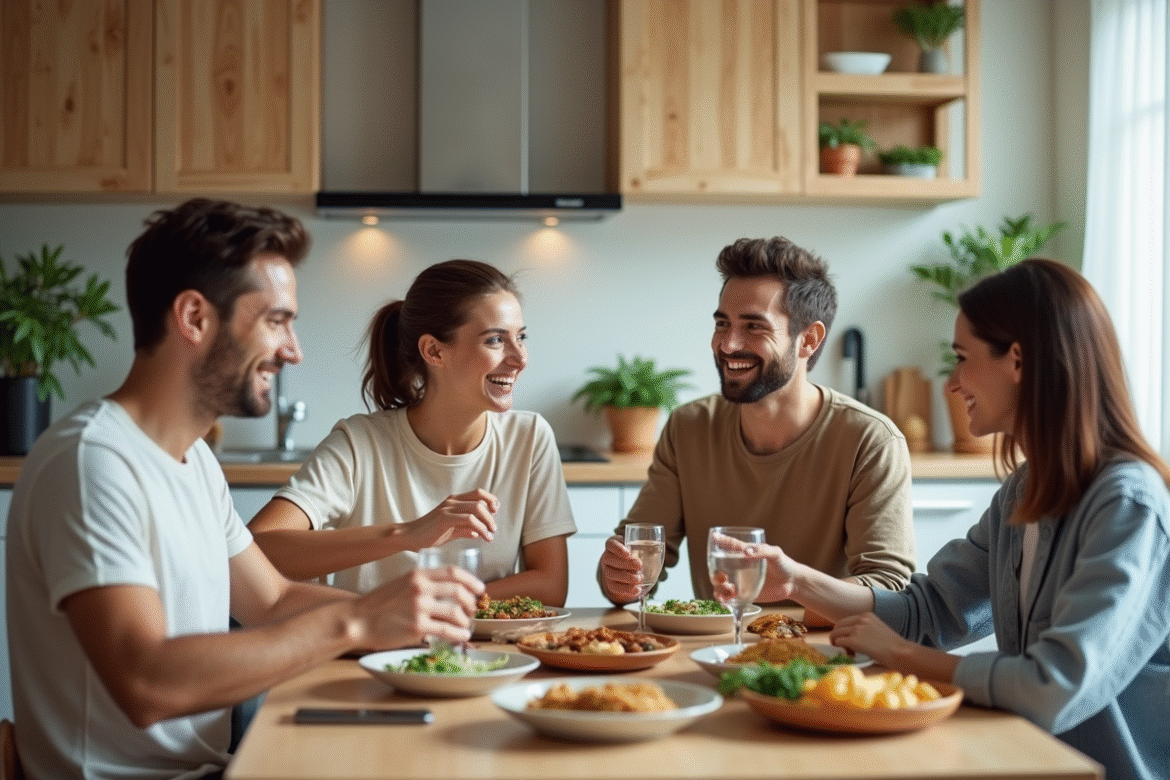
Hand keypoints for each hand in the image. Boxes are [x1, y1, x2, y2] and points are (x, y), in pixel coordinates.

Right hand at [355, 567, 483, 647]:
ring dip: (465, 620)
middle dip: (471, 601)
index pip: (453, 573)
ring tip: (466, 625)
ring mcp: (419, 608)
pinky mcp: (417, 627)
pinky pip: (447, 630)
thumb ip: (422, 583)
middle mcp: (420, 588)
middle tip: (474, 609)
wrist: (358, 620)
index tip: (480, 588)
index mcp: (418, 575)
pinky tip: (462, 636)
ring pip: (455, 612)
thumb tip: (445, 589)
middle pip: (459, 591)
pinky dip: (459, 634)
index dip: (471, 581)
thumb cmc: (378, 604)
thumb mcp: (401, 584)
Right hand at [405, 489, 498, 549]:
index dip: (491, 500)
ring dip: (487, 522)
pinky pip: (469, 520)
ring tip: (490, 535)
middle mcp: (452, 501)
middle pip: (480, 500)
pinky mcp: (444, 518)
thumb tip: (477, 533)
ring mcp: (448, 508)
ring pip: (476, 508)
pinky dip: (480, 528)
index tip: (495, 512)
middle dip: (491, 515)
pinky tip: (483, 537)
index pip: (478, 493)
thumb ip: (464, 529)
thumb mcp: (451, 530)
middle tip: (494, 528)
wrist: (410, 537)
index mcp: (454, 500)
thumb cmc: (430, 534)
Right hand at [600, 536, 643, 603]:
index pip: (610, 544)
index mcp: (613, 546)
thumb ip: (644, 547)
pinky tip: (637, 589)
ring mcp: (606, 571)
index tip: (629, 553)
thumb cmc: (634, 556)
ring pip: (611, 574)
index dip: (618, 548)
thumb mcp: (638, 548)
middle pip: (609, 559)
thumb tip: (658, 549)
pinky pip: (615, 587)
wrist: (627, 572)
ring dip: (626, 577)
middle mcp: (607, 558)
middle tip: (640, 565)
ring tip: (640, 578)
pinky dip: (626, 589)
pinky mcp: (610, 584)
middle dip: (626, 563)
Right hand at [709, 536, 798, 603]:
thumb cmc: (785, 564)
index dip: (721, 541)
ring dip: (718, 587)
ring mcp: (740, 581)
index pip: (731, 545)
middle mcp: (740, 566)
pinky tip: (727, 599)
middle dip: (715, 572)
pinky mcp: (743, 594)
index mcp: (746, 553)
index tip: (714, 537)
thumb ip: (762, 551)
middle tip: (722, 577)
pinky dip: (723, 599)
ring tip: (728, 589)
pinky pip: (728, 597)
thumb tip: (746, 552)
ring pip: (720, 583)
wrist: (793, 583)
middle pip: (719, 567)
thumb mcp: (776, 554)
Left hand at [828, 612, 915, 668]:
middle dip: (838, 637)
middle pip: (838, 626)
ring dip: (838, 644)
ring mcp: (857, 629)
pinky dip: (840, 649)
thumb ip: (866, 629)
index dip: (844, 632)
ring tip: (849, 653)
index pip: (846, 621)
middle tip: (845, 648)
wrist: (901, 652)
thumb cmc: (894, 646)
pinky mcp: (854, 640)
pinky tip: (850, 655)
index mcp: (866, 615)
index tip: (849, 642)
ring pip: (835, 634)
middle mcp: (860, 619)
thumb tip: (852, 637)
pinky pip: (838, 642)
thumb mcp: (878, 630)